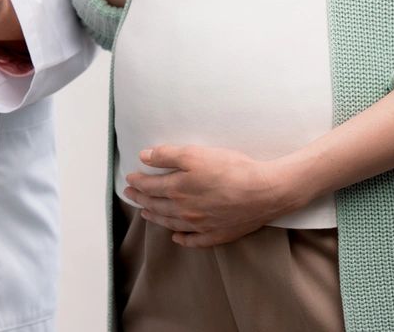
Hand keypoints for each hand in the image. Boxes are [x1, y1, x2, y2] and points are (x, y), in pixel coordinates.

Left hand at [123, 144, 305, 247]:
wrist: (263, 191)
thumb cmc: (231, 169)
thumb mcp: (195, 153)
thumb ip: (167, 155)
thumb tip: (144, 157)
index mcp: (177, 189)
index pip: (149, 187)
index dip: (137, 182)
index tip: (129, 178)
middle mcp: (184, 210)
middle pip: (156, 206)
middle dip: (140, 199)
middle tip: (130, 195)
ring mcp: (200, 225)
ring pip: (171, 223)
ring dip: (155, 218)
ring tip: (145, 214)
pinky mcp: (217, 234)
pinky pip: (194, 240)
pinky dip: (182, 239)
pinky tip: (177, 238)